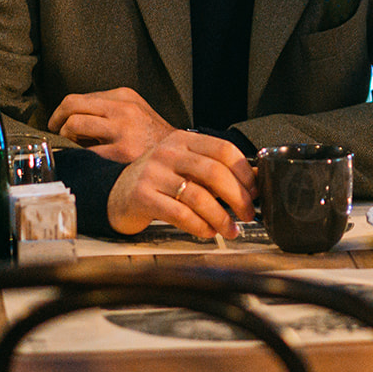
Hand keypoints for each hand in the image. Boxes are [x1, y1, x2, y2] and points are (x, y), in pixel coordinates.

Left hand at [48, 88, 172, 162]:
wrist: (178, 160)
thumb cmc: (152, 140)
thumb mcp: (135, 112)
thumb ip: (108, 109)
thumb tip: (71, 117)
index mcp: (125, 96)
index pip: (79, 98)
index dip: (62, 112)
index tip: (58, 123)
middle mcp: (123, 109)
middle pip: (71, 106)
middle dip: (57, 121)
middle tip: (57, 133)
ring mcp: (122, 130)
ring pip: (74, 124)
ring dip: (66, 137)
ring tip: (74, 146)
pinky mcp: (121, 153)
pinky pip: (85, 151)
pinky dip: (77, 155)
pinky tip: (83, 160)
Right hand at [106, 130, 256, 237]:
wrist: (116, 193)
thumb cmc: (158, 182)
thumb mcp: (187, 168)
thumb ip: (217, 171)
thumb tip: (256, 179)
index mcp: (183, 140)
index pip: (224, 149)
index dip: (244, 172)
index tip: (255, 191)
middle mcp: (168, 152)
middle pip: (214, 172)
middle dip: (238, 197)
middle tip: (247, 214)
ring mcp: (153, 173)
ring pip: (199, 196)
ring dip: (220, 217)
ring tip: (230, 229)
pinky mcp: (142, 196)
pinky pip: (180, 213)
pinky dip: (199, 226)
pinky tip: (207, 232)